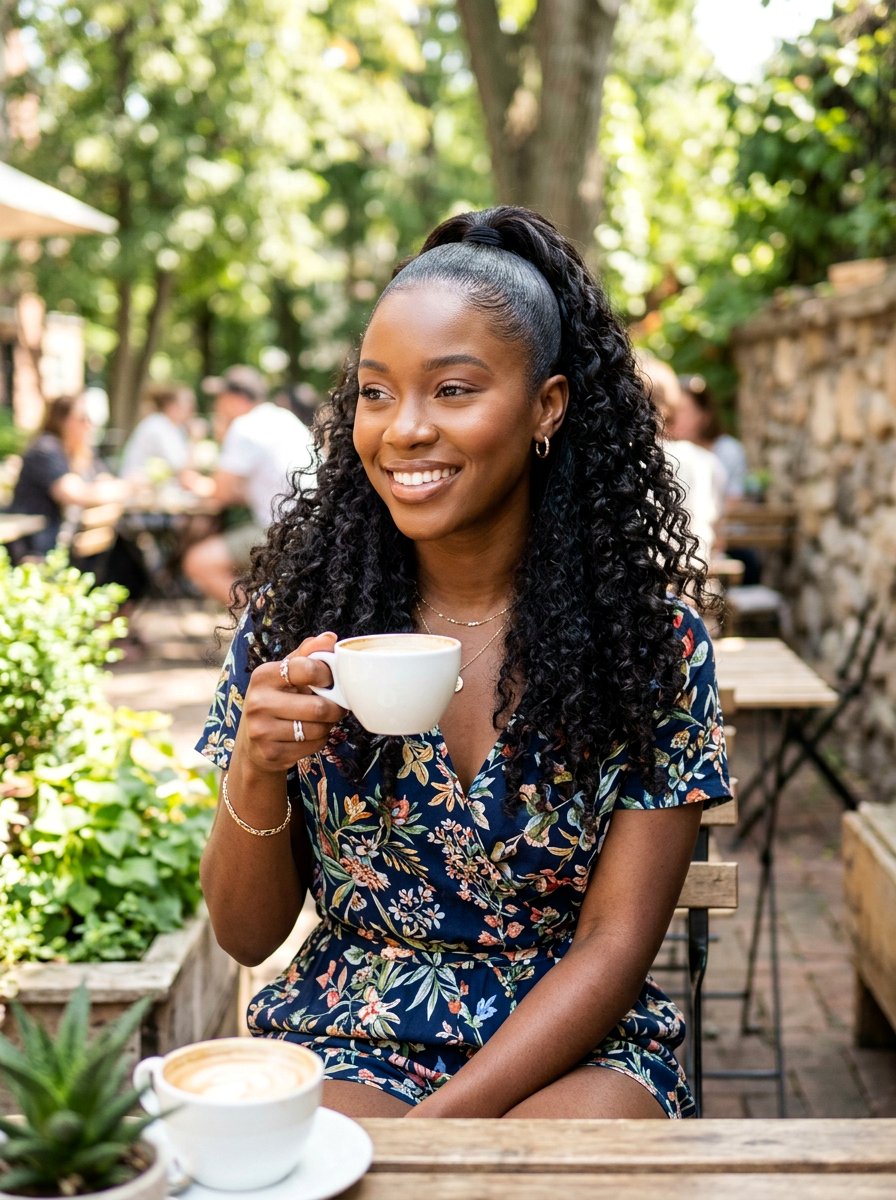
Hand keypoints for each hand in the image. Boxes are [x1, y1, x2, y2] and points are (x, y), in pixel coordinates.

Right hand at [234, 632, 346, 773]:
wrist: (252, 743)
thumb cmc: (275, 700)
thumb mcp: (285, 673)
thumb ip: (307, 654)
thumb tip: (330, 638)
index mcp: (263, 675)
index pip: (306, 668)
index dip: (327, 674)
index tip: (329, 679)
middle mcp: (258, 702)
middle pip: (318, 707)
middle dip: (335, 707)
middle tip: (335, 705)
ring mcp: (262, 731)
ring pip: (318, 729)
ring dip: (328, 725)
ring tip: (320, 720)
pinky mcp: (271, 754)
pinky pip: (313, 746)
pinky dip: (319, 740)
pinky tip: (308, 735)